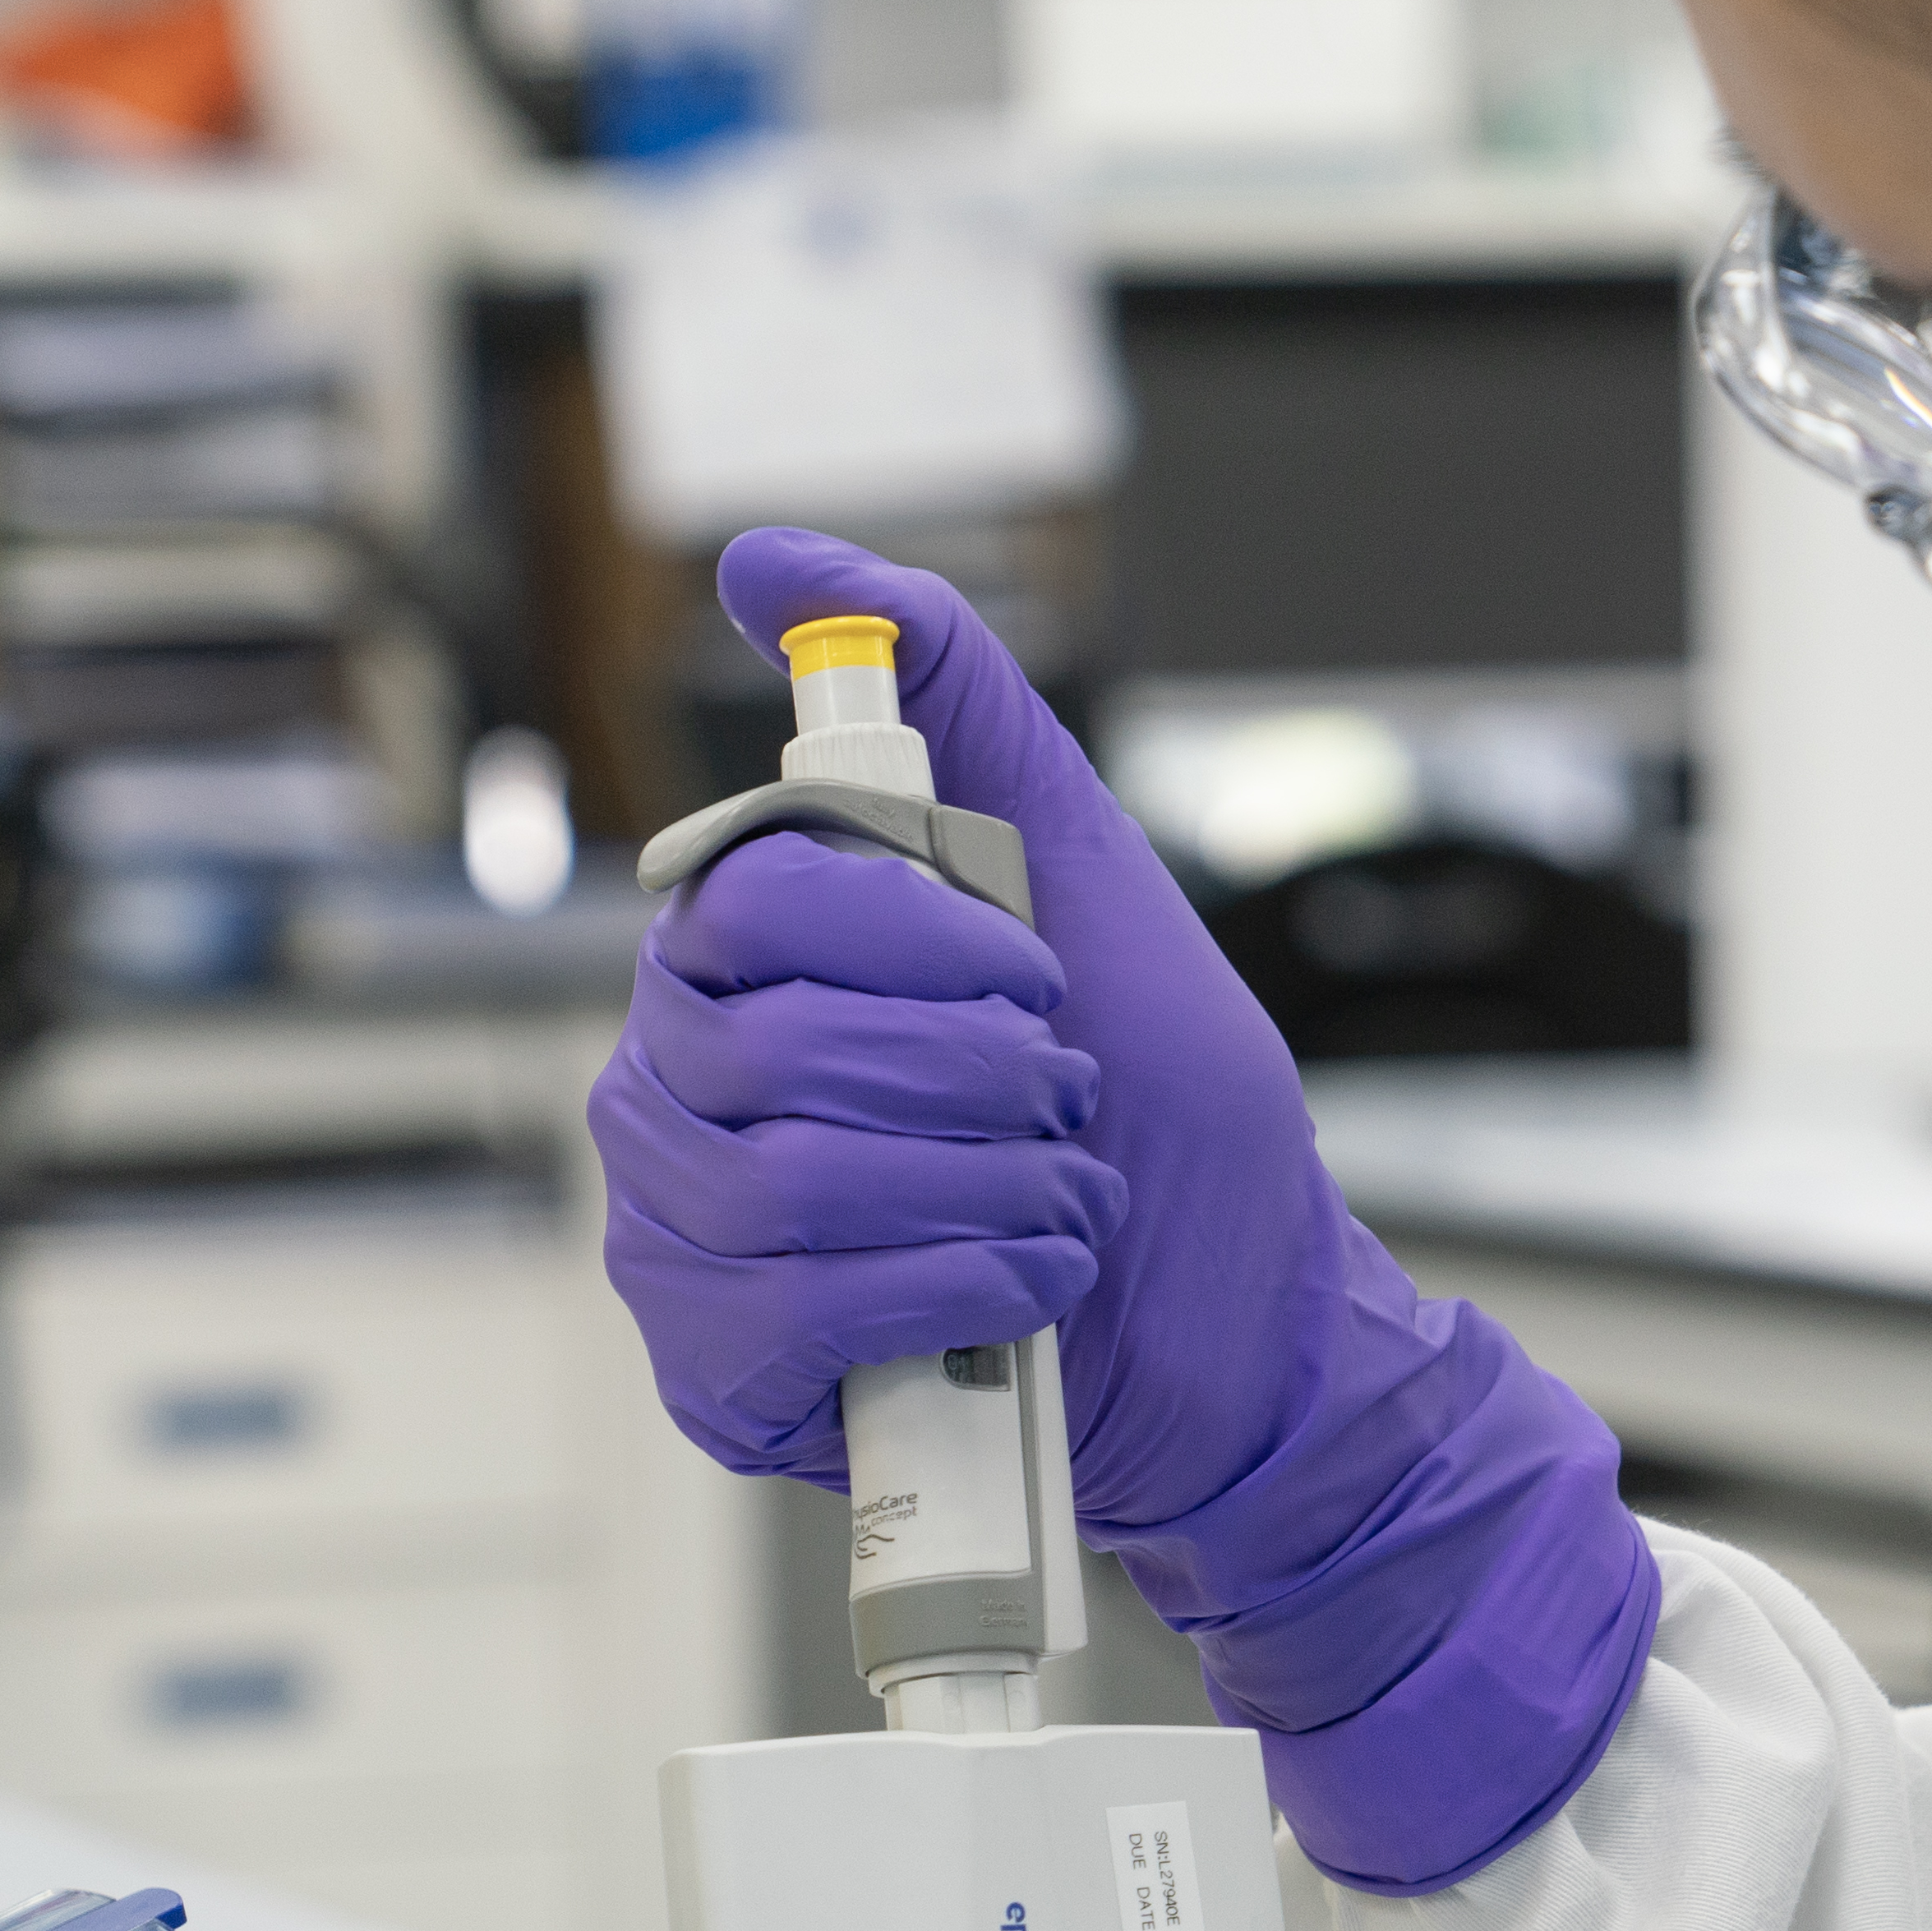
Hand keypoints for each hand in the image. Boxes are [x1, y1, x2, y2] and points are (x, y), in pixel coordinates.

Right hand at [589, 531, 1662, 1890]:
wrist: (1246, 1329)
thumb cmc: (1159, 1109)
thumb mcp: (1085, 869)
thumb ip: (955, 705)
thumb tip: (779, 561)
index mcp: (750, 959)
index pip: (753, 896)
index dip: (916, 936)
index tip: (1030, 973)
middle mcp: (686, 1083)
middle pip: (767, 1039)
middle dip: (972, 1071)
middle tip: (1061, 1100)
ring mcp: (687, 1232)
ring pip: (781, 1180)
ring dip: (976, 1184)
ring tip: (1058, 1195)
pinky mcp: (725, 1369)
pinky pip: (793, 1313)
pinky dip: (950, 1286)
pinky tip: (1028, 1282)